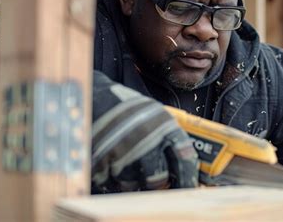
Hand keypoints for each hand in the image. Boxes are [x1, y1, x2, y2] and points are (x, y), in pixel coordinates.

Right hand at [91, 71, 198, 192]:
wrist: (93, 96)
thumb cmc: (128, 108)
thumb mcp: (156, 115)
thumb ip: (169, 137)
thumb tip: (185, 164)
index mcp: (165, 127)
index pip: (185, 160)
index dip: (188, 177)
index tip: (190, 186)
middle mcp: (146, 142)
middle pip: (159, 180)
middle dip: (158, 184)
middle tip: (156, 183)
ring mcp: (122, 154)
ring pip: (134, 185)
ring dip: (133, 181)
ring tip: (128, 164)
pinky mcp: (101, 164)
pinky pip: (111, 184)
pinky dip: (112, 179)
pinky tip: (112, 164)